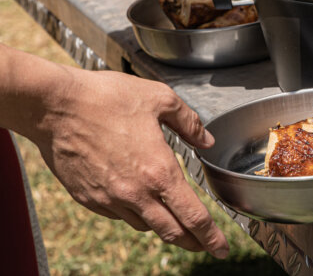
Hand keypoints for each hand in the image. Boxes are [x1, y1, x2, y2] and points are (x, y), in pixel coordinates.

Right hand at [30, 68, 228, 257]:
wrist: (55, 106)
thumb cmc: (106, 98)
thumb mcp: (161, 99)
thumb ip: (189, 122)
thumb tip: (206, 139)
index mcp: (159, 172)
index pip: (193, 217)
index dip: (211, 237)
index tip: (222, 248)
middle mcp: (135, 193)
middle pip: (172, 232)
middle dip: (194, 242)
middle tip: (206, 246)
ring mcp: (108, 199)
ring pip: (144, 225)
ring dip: (164, 226)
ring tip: (175, 220)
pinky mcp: (87, 198)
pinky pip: (118, 215)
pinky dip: (135, 214)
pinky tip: (140, 201)